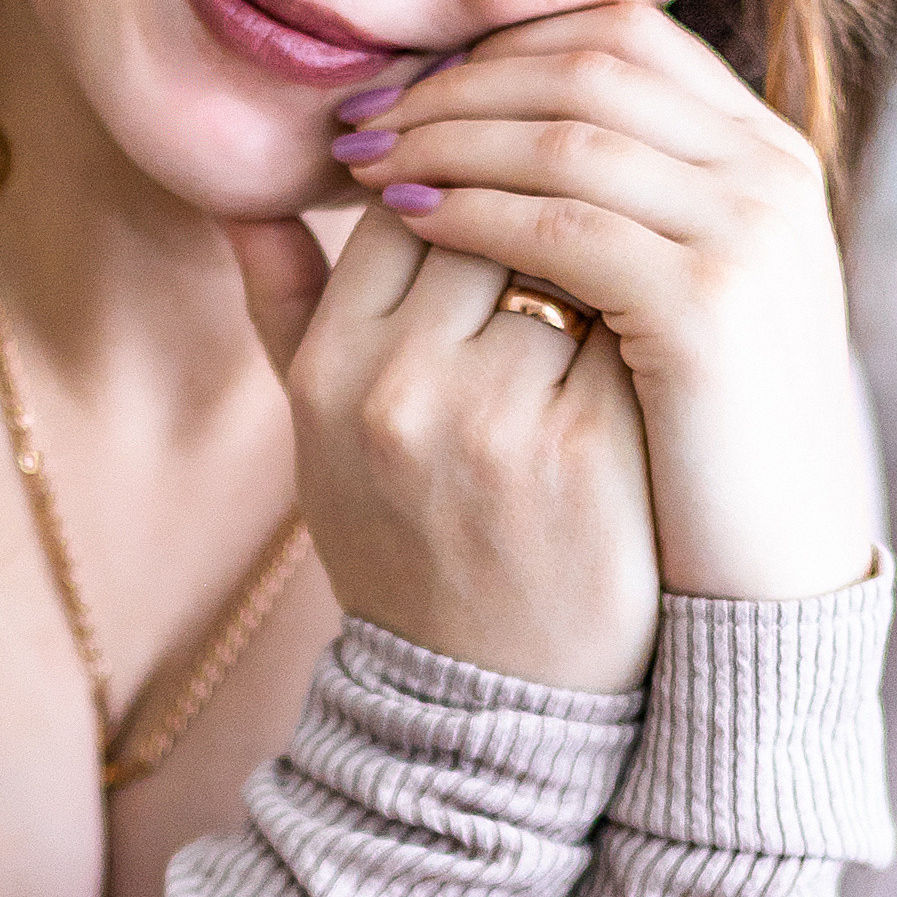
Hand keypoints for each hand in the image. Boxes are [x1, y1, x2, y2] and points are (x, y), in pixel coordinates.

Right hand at [226, 204, 660, 694]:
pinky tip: (651, 357)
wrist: (488, 701)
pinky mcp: (593, 449)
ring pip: (564, 262)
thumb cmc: (405, 546)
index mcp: (330, 375)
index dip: (460, 197)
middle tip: (569, 246)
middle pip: (488, 219)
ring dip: (592, 269)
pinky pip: (626, 328)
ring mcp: (500, 421)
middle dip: (530, 222)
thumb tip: (245, 195)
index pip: (402, 208)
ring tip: (610, 300)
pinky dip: (640, 332)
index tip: (501, 215)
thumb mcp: (315, 439)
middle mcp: (402, 391)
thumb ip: (283, 310)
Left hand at [327, 4, 878, 601]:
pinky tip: (408, 221)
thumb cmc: (695, 446)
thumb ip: (605, 205)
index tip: (406, 84)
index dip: (499, 47)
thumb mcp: (665, 299)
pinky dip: (474, 212)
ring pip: (566, 136)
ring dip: (447, 138)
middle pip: (587, 66)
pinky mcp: (707, 304)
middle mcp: (771, 171)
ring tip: (363, 163)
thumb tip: (483, 132)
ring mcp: (748, 233)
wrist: (768, 579)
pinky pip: (561, 228)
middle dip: (458, 84)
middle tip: (361, 117)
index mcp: (764, 153)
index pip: (620, 35)